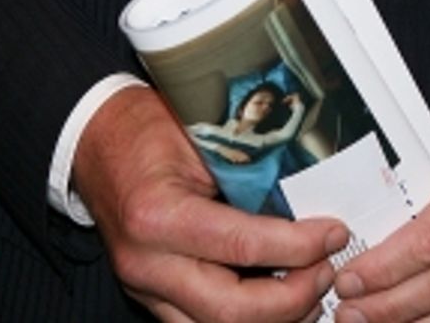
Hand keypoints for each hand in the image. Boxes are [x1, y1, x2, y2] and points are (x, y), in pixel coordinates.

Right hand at [73, 84, 347, 322]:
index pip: (241, 246)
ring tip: (312, 289)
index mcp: (157, 216)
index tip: (334, 234)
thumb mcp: (197, 132)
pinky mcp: (152, 299)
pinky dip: (248, 320)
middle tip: (327, 270)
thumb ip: (245, 167)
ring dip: (276, 319)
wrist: (95, 141)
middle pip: (232, 312)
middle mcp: (147, 264)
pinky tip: (279, 301)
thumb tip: (308, 190)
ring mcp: (147, 289)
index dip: (298, 246)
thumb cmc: (146, 126)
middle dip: (293, 299)